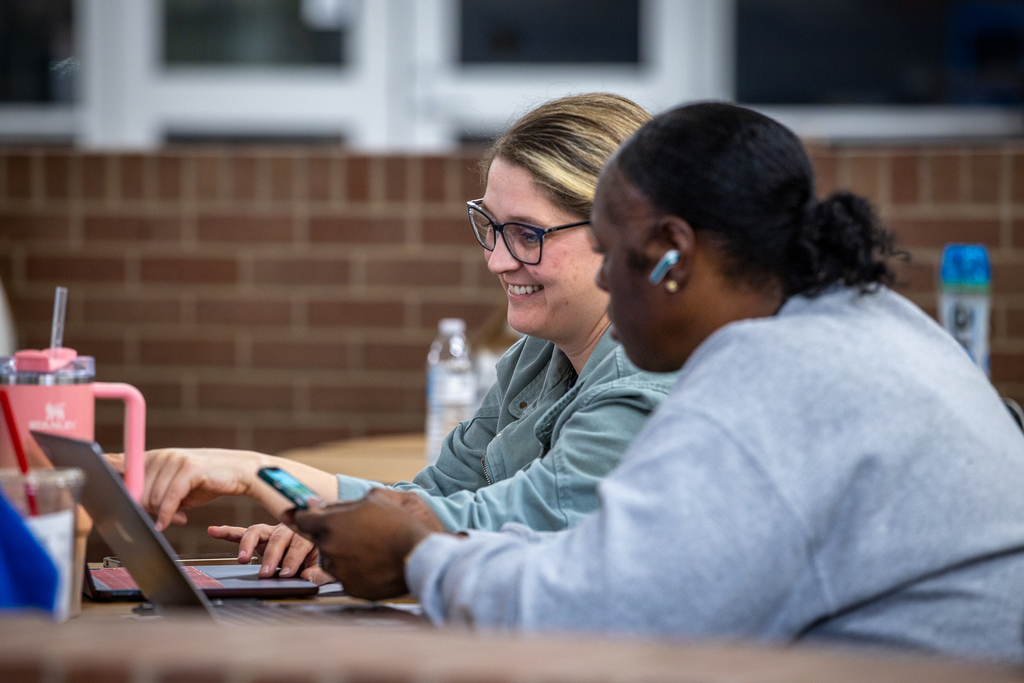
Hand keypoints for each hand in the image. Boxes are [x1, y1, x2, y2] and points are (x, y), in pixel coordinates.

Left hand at [106, 448, 259, 530]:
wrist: (239, 473)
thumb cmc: (206, 482)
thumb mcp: (174, 489)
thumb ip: (152, 493)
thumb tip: (132, 507)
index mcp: (152, 458)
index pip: (118, 462)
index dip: (102, 472)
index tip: (88, 479)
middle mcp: (160, 455)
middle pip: (136, 492)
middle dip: (147, 509)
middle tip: (166, 518)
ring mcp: (173, 460)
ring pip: (151, 498)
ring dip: (162, 514)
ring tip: (178, 516)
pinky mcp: (188, 469)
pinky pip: (168, 499)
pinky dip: (167, 515)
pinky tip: (169, 523)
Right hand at [208, 524, 335, 584]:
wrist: (321, 543)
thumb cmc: (323, 557)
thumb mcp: (328, 567)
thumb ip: (320, 572)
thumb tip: (307, 577)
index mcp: (309, 534)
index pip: (300, 544)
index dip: (294, 558)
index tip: (287, 573)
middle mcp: (289, 529)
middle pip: (278, 538)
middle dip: (272, 556)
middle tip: (266, 572)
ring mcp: (273, 531)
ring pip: (258, 531)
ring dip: (249, 544)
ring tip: (242, 558)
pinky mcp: (261, 537)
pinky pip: (242, 533)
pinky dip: (228, 532)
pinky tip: (214, 531)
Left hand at [284, 488, 438, 600]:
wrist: (419, 556)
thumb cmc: (397, 524)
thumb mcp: (372, 500)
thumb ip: (339, 503)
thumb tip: (314, 503)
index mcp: (330, 525)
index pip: (301, 520)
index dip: (299, 515)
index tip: (292, 514)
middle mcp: (328, 549)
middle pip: (317, 540)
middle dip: (328, 534)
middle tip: (350, 530)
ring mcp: (338, 571)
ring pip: (330, 559)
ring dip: (341, 552)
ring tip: (368, 547)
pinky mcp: (349, 588)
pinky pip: (344, 575)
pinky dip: (353, 569)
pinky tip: (372, 561)